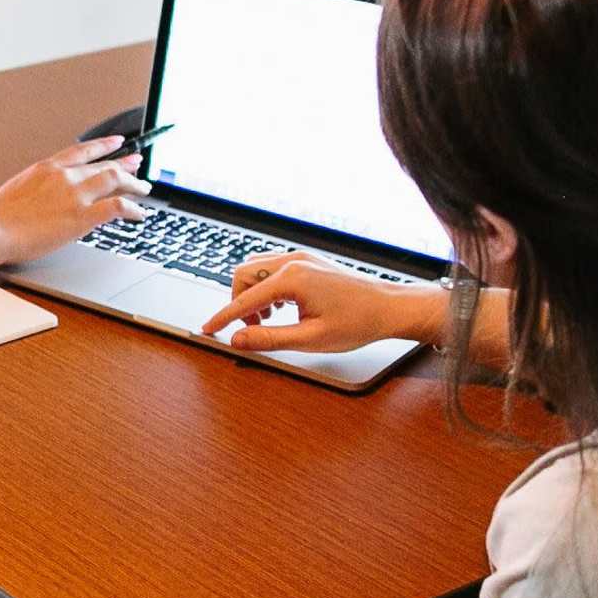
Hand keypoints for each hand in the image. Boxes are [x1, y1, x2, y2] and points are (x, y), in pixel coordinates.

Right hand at [0, 137, 145, 265]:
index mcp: (48, 167)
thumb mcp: (18, 188)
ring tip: (144, 188)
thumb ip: (38, 186)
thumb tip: (46, 193)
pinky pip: (117, 207)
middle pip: (103, 165)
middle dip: (124, 165)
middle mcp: (65, 176)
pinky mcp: (83, 215)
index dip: (104, 145)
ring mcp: (75, 194)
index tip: (117, 142)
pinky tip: (139, 213)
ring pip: (115, 180)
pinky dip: (133, 208)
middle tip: (137, 165)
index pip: (83, 151)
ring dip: (134, 184)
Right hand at [201, 253, 425, 355]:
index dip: (223, 317)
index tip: (208, 330)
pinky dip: (266, 288)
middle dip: (238, 302)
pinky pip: (271, 268)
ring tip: (267, 320)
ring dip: (252, 294)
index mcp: (292, 278)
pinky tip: (280, 308)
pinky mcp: (307, 261)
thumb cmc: (357, 322)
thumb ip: (269, 339)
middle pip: (243, 275)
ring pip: (255, 268)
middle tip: (250, 328)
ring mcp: (300, 258)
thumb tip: (239, 339)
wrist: (388, 307)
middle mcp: (293, 261)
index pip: (244, 298)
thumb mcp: (310, 339)